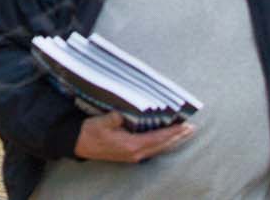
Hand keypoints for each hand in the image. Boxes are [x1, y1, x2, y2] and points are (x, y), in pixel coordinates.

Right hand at [74, 113, 192, 162]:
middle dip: (178, 137)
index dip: (172, 132)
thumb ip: (115, 118)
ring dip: (172, 140)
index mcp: (131, 145)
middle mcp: (136, 153)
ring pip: (159, 149)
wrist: (78, 144)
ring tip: (184, 133)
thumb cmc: (90, 132)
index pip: (158, 138)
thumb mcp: (102, 122)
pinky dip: (163, 143)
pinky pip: (152, 149)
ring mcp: (133, 156)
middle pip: (162, 145)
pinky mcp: (130, 154)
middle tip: (192, 129)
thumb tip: (125, 113)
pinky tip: (167, 138)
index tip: (185, 126)